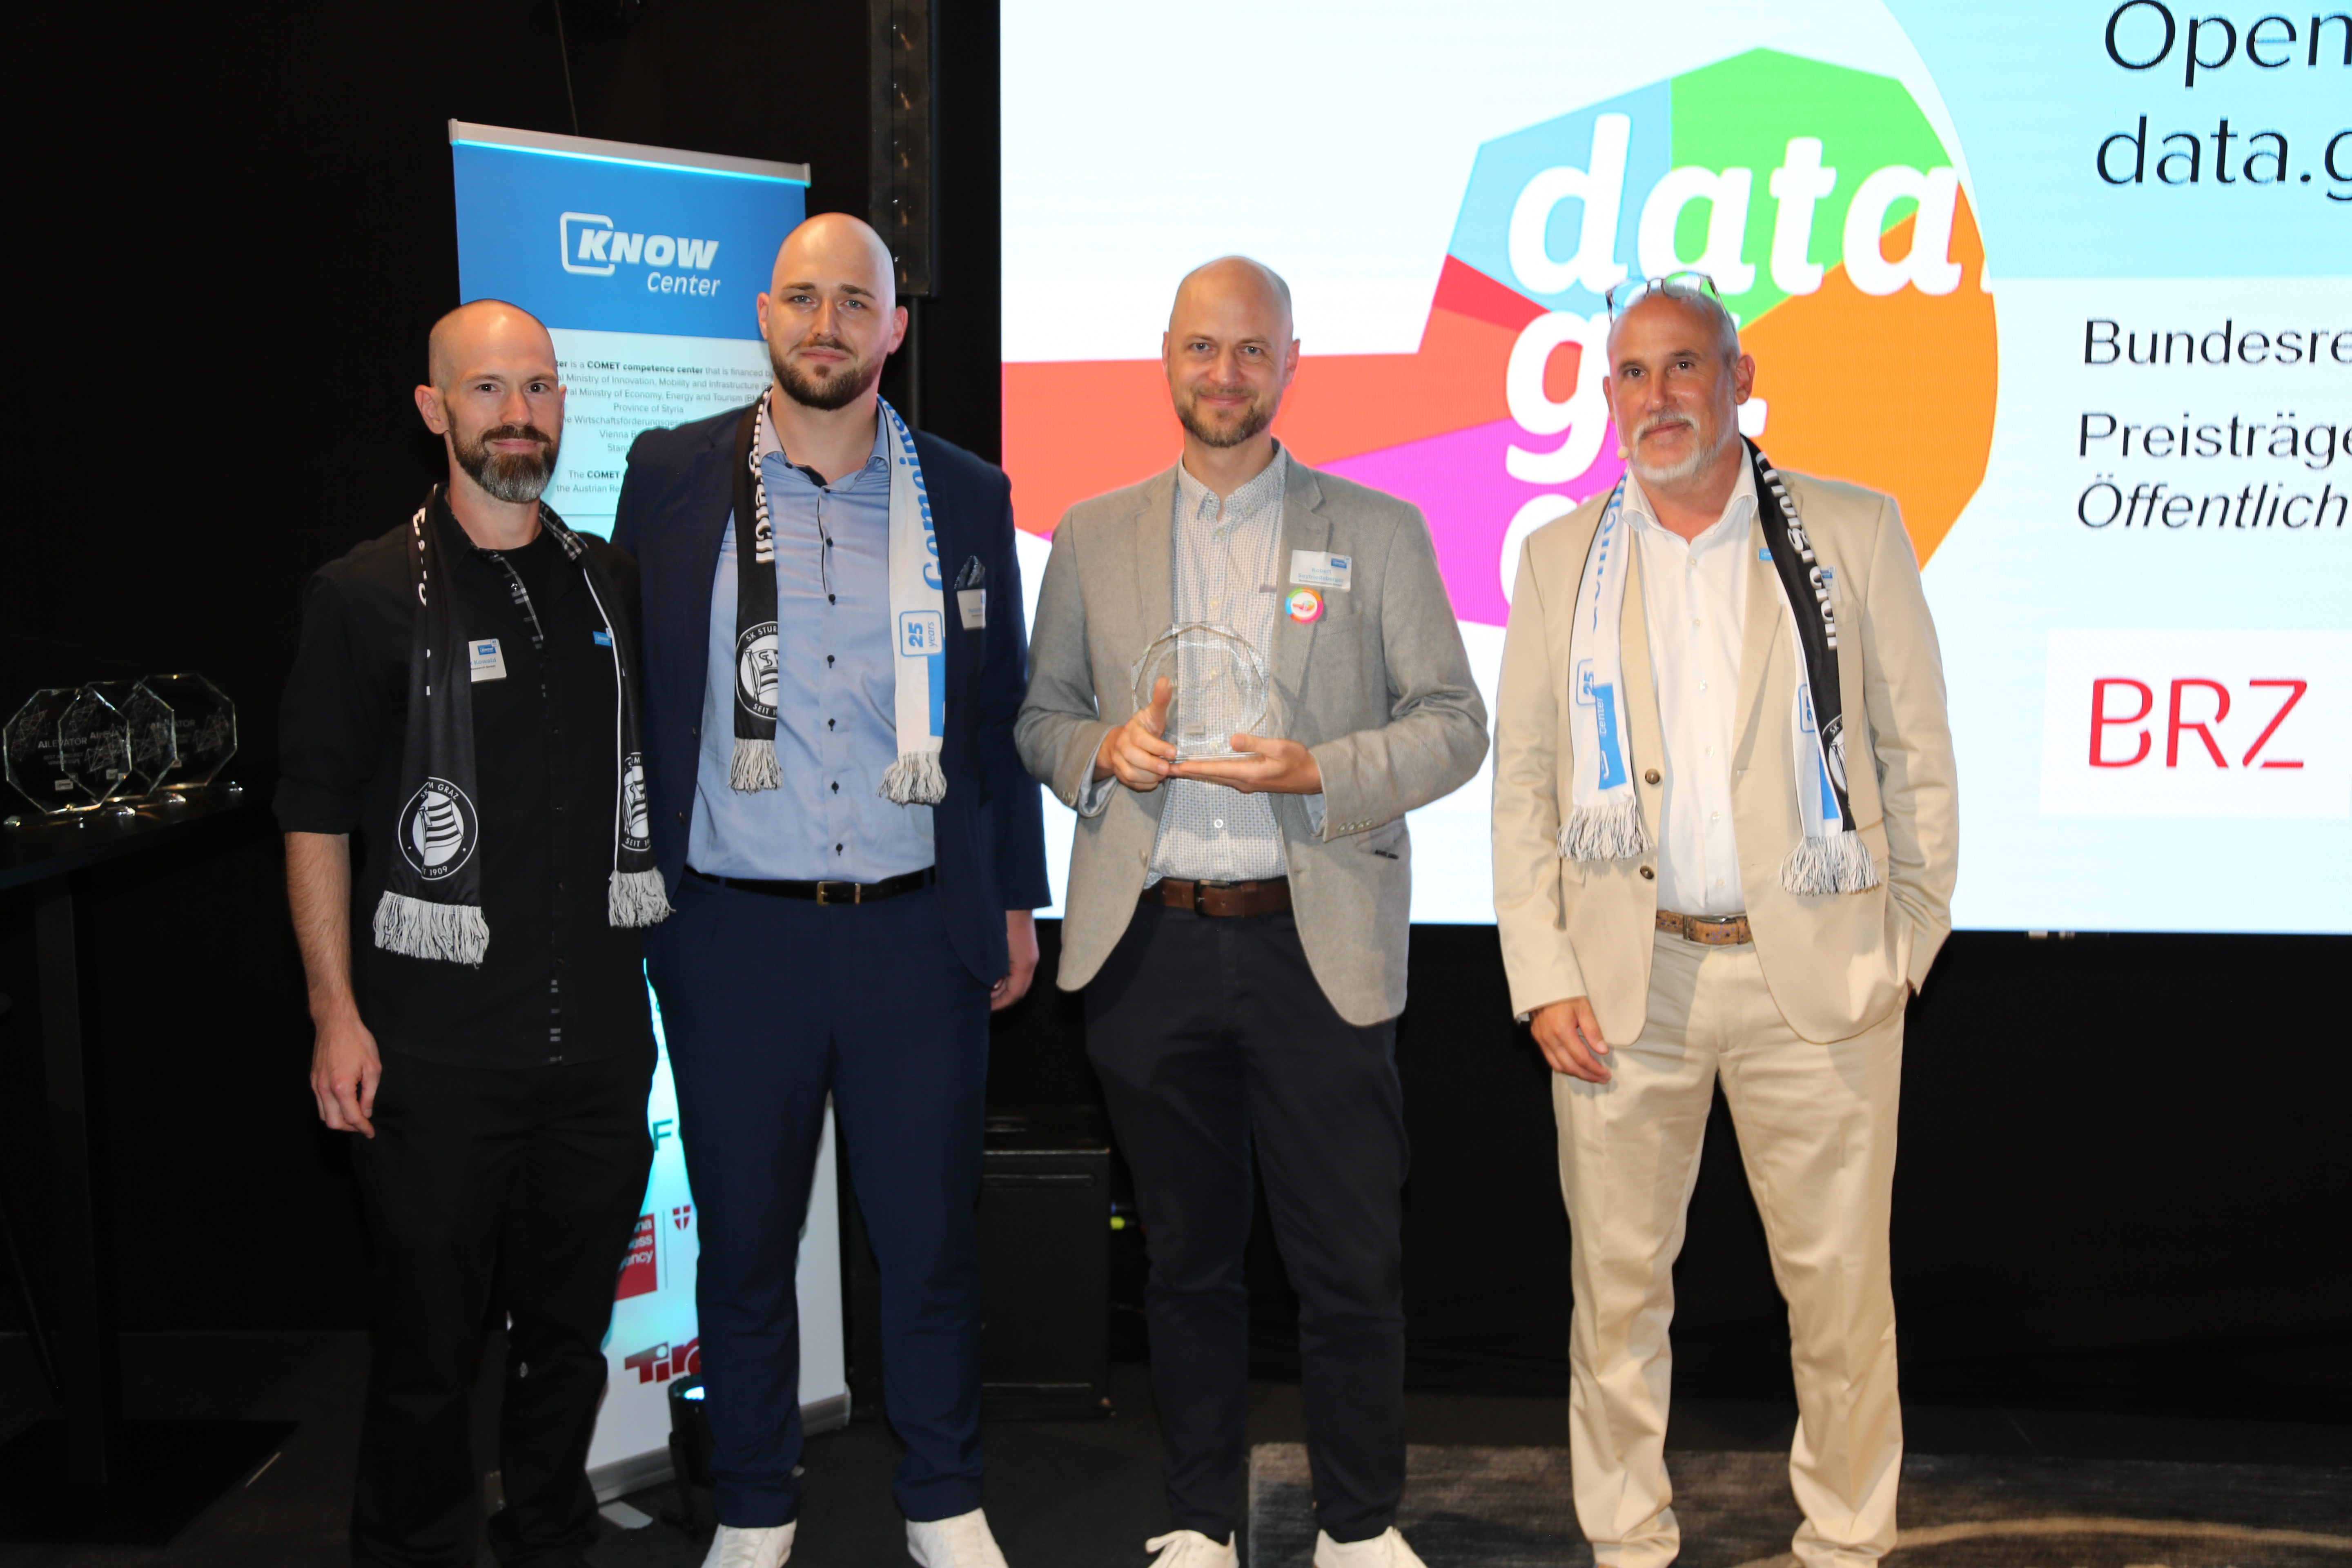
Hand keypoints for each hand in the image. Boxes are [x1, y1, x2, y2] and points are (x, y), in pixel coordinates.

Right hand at [311, 1011, 382, 1136]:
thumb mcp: (373, 1067)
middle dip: (350, 1128)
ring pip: (324, 1115)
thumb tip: (366, 1112)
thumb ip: (369, 1094)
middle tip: (363, 1125)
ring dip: (339, 1120)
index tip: (370, 1132)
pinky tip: (344, 1104)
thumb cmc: (357, 1041)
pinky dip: (331, 1110)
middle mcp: (324, 1088)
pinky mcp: (312, 1079)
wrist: (335, 1023)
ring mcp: (316, 1084)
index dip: (363, 1128)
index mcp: (341, 1086)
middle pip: (333, 1123)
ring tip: (355, 1116)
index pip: (351, 1117)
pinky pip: (319, 1103)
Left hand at [994, 910, 1038, 1011]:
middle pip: (1019, 989)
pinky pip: (1017, 969)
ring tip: (986, 991)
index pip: (1015, 994)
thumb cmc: (1000, 921)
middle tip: (984, 1003)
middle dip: (1002, 999)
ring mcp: (1029, 954)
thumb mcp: (993, 951)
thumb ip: (992, 971)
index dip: (1000, 1004)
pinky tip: (992, 975)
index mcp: (1024, 964)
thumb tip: (989, 987)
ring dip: (1004, 987)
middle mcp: (1030, 961)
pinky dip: (1005, 976)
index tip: (985, 1008)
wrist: (1012, 897)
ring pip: (1019, 980)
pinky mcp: (1024, 948)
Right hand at [1094, 676, 1177, 790]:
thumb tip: (1166, 680)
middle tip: (1168, 769)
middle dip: (1152, 766)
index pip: (1141, 740)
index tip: (1174, 752)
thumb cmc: (1144, 728)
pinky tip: (1155, 781)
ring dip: (1149, 777)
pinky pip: (1131, 784)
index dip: (1157, 747)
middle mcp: (1122, 746)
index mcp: (1132, 731)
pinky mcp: (1121, 774)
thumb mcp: (1153, 714)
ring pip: (1131, 774)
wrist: (1121, 743)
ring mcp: (1119, 761)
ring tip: (1163, 775)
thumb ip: (1160, 700)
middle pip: (1133, 759)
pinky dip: (1144, 785)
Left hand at [1169, 733, 1323, 794]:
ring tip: (1181, 769)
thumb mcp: (1279, 747)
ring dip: (1199, 774)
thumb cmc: (1298, 760)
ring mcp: (1247, 784)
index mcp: (1249, 773)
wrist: (1312, 777)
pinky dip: (1211, 773)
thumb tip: (1232, 740)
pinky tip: (1204, 769)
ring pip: (1217, 778)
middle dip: (1190, 773)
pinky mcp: (1250, 782)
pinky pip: (1225, 778)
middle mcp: (1244, 782)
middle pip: (1211, 777)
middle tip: (1169, 769)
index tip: (1178, 767)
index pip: (1216, 770)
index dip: (1196, 768)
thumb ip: (1255, 743)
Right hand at [1530, 997, 1611, 1083]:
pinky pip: (1550, 1059)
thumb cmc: (1564, 993)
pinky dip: (1563, 1066)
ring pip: (1558, 1066)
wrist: (1542, 983)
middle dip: (1587, 1075)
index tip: (1606, 1074)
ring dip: (1575, 1074)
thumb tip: (1602, 1051)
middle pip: (1570, 1066)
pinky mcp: (1538, 1038)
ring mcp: (1541, 1039)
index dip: (1595, 1069)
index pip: (1581, 1058)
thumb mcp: (1583, 1007)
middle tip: (1601, 1078)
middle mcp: (1549, 1039)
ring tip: (1590, 1075)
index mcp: (1562, 1031)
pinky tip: (1574, 1066)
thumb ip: (1593, 1030)